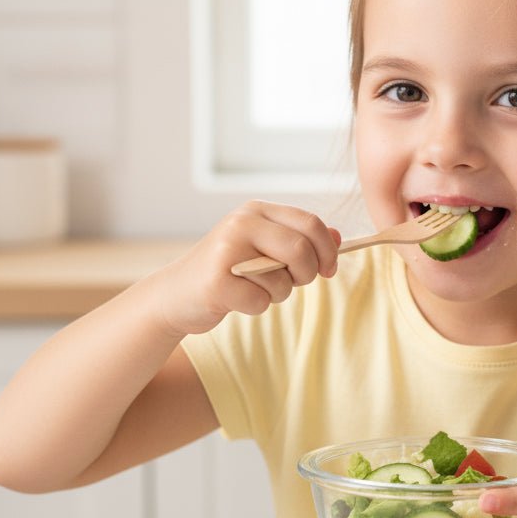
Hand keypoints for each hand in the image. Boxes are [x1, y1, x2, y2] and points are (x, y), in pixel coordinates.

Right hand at [148, 200, 341, 336]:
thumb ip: (301, 240)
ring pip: (283, 279)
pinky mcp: (216, 280)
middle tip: (295, 283)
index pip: (310, 223)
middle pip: (302, 250)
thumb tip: (339, 237)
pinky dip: (256, 307)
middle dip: (307, 274)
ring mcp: (226, 250)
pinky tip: (236, 299)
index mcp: (257, 211)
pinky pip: (261, 301)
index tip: (329, 269)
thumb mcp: (265, 249)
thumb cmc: (230, 271)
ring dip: (277, 293)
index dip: (327, 250)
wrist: (177, 294)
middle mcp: (241, 223)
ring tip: (254, 288)